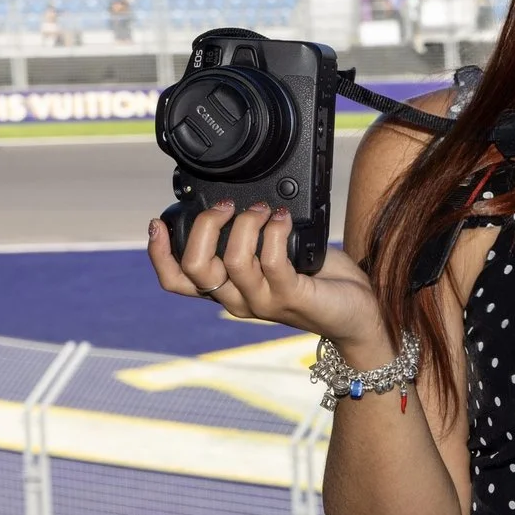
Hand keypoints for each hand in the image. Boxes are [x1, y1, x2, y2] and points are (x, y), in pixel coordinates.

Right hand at [146, 203, 387, 357]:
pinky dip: (276, 231)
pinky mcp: (291, 298)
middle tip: (227, 205)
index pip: (176, 281)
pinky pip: (272, 260)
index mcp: (227, 290)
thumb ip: (252, 239)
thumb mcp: (275, 257)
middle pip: (194, 268)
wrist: (358, 312)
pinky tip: (284, 219)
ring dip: (247, 223)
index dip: (158, 254)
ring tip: (265, 209)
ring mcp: (263, 302)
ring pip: (233, 260)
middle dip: (204, 226)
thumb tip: (239, 201)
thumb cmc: (318, 280)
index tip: (156, 223)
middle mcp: (238, 300)